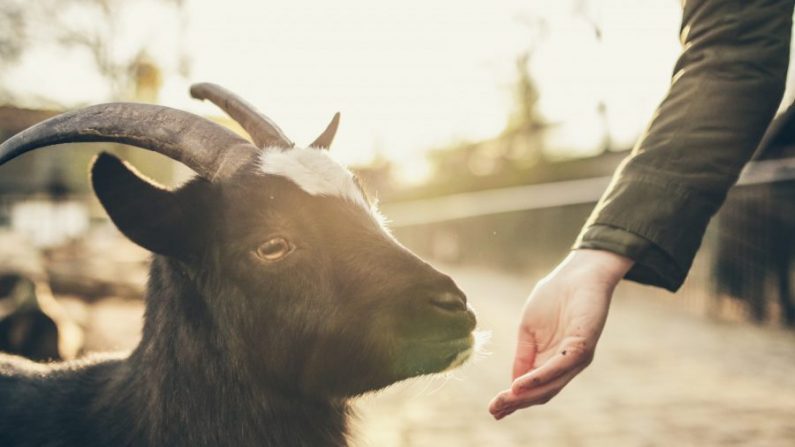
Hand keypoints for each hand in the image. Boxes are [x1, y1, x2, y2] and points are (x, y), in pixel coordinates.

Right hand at [489, 249, 633, 418]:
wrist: (576, 274)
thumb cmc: (554, 298)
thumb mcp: (528, 330)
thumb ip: (523, 356)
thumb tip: (513, 384)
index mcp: (550, 361)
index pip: (532, 389)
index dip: (513, 400)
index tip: (492, 408)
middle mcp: (565, 365)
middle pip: (541, 393)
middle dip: (516, 403)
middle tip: (494, 409)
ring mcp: (575, 358)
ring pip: (551, 386)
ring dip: (526, 395)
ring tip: (505, 400)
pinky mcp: (583, 346)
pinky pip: (560, 367)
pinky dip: (539, 377)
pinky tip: (520, 383)